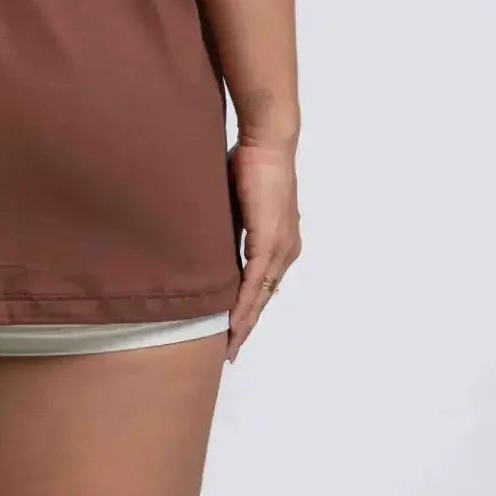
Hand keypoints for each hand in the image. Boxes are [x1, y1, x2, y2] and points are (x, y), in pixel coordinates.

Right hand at [225, 135, 299, 361]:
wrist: (266, 143)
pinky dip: (242, 304)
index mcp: (280, 243)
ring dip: (243, 323)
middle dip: (245, 327)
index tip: (234, 334)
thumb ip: (229, 231)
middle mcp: (285, 250)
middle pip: (263, 299)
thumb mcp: (236, 206)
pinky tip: (233, 322)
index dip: (248, 312)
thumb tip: (209, 246)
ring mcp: (280, 247)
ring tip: (229, 345)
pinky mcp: (269, 240)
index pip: (263, 287)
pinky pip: (254, 282)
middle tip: (229, 352)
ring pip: (260, 296)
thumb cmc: (250, 164)